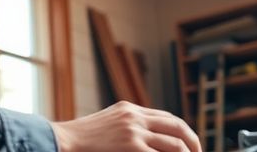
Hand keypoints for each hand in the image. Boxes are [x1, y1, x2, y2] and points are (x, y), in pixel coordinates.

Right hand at [49, 101, 199, 151]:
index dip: (184, 132)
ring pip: (174, 144)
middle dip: (193, 143)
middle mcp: (135, 116)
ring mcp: (134, 131)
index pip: (168, 118)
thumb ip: (127, 126)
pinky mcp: (131, 146)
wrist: (63, 141)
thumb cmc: (82, 139)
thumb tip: (146, 138)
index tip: (191, 145)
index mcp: (130, 109)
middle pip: (177, 127)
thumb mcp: (108, 124)